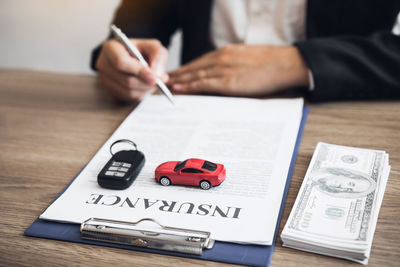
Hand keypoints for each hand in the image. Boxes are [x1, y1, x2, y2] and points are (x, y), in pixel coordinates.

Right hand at [96, 38, 167, 101]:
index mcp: (111, 48)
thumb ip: (158, 56)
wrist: (133, 57)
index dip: (139, 71)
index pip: (121, 62)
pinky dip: (139, 93)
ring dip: (145, 89)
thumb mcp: (153, 46)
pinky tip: (144, 86)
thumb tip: (157, 74)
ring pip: (127, 91)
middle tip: (160, 81)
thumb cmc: (141, 50)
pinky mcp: (109, 90)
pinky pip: (127, 97)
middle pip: (126, 80)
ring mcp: (104, 78)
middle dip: (146, 83)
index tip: (154, 77)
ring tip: (154, 82)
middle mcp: (103, 63)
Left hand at [168, 45, 308, 96]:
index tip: (174, 73)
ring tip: (165, 86)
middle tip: (162, 80)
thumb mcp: (247, 59)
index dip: (185, 68)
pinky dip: (189, 86)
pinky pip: (203, 84)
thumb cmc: (270, 63)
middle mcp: (221, 58)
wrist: (285, 63)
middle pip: (192, 67)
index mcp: (226, 52)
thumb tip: (224, 75)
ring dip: (178, 81)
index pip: (199, 61)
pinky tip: (179, 89)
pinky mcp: (227, 81)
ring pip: (194, 75)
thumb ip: (232, 64)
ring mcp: (223, 69)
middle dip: (176, 74)